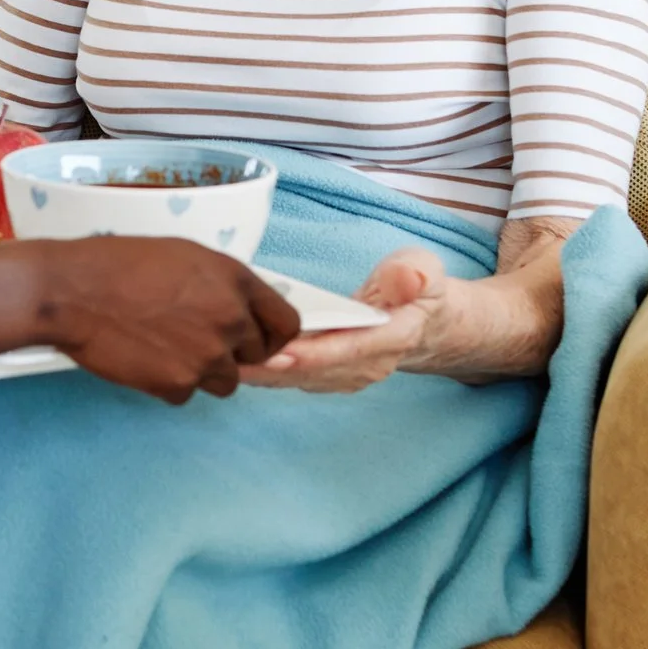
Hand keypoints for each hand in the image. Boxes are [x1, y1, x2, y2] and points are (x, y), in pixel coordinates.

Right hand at [44, 238, 301, 403]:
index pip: (286, 322)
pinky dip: (167, 382)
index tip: (257, 342)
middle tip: (191, 340)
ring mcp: (207, 354)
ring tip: (163, 347)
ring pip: (224, 381)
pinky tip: (142, 357)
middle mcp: (230, 317)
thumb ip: (220, 285)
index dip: (273, 336)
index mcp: (234, 279)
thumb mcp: (181, 256)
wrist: (71, 291)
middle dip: (229, 353)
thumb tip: (242, 316)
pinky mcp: (179, 384)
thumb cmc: (117, 264)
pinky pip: (186, 394)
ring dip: (201, 371)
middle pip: (255, 356)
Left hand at [238, 246, 450, 392]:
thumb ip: (413, 274)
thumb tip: (406, 280)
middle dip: (272, 365)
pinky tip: (232, 359)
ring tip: (220, 357)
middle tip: (230, 354)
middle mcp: (367, 365)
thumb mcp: (426, 270)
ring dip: (261, 371)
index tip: (280, 351)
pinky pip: (293, 378)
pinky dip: (264, 371)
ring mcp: (347, 375)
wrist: (427, 323)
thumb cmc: (420, 290)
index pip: (349, 349)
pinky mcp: (329, 377)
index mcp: (391, 338)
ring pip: (298, 378)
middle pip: (314, 369)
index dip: (314, 353)